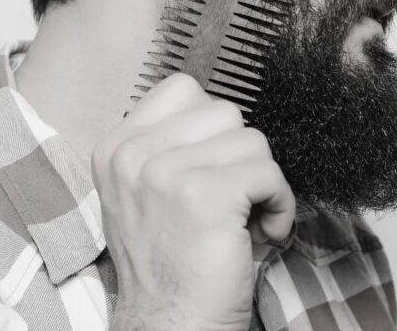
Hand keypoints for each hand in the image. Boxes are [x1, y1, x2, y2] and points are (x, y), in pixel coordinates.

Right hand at [93, 73, 295, 330]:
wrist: (169, 327)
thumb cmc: (172, 267)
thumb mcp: (148, 194)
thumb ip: (170, 148)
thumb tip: (230, 118)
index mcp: (115, 148)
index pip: (183, 89)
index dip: (212, 128)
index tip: (213, 169)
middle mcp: (132, 154)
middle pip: (224, 111)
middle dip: (240, 156)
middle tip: (232, 201)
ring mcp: (163, 172)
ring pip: (252, 140)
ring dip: (262, 182)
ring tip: (246, 220)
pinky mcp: (203, 195)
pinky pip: (269, 173)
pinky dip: (280, 205)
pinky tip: (263, 233)